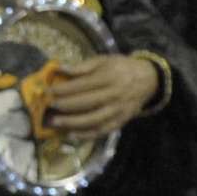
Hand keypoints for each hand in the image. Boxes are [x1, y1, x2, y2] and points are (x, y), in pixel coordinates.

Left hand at [36, 53, 162, 137]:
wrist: (148, 80)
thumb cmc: (121, 67)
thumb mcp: (104, 60)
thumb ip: (82, 66)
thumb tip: (59, 68)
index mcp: (109, 77)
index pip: (83, 85)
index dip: (64, 89)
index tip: (47, 91)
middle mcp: (114, 94)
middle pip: (87, 102)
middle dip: (65, 105)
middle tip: (48, 106)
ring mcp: (118, 110)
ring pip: (94, 119)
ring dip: (72, 123)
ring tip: (55, 123)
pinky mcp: (121, 121)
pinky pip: (102, 131)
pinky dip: (86, 135)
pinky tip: (71, 135)